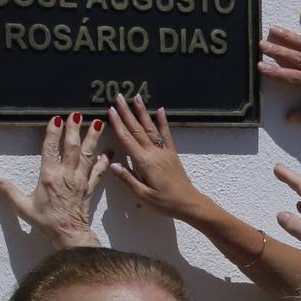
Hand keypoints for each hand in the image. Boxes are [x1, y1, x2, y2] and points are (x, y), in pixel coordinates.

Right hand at [0, 113, 104, 248]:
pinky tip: (109, 151)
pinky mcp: (90, 188)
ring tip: (97, 123)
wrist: (69, 235)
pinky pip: (99, 171)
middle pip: (71, 148)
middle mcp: (66, 175)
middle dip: (74, 129)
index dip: (53, 134)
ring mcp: (80, 181)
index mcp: (49, 177)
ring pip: (87, 155)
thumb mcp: (23, 207)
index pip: (50, 150)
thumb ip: (8, 191)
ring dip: (92, 138)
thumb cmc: (46, 222)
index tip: (55, 119)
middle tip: (77, 114)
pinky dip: (104, 161)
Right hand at [105, 95, 211, 224]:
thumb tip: (112, 164)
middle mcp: (154, 153)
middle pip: (137, 129)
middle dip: (127, 112)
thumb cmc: (166, 203)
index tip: (110, 110)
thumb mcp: (143, 195)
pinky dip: (163, 121)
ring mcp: (164, 151)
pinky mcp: (172, 154)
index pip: (127, 139)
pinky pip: (166, 134)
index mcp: (144, 162)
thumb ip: (127, 179)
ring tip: (136, 97)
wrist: (190, 203)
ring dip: (142, 111)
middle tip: (118, 96)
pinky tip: (160, 110)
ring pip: (150, 127)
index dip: (118, 124)